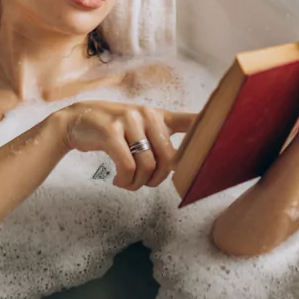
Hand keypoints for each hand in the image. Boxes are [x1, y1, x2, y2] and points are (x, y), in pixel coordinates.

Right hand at [55, 101, 195, 190]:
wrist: (75, 120)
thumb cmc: (112, 129)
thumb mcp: (137, 126)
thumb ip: (158, 139)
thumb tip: (179, 165)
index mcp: (157, 115)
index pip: (189, 120)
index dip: (206, 129)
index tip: (223, 136)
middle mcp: (146, 114)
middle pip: (168, 158)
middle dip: (157, 180)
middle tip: (143, 184)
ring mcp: (128, 121)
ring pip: (147, 166)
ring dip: (138, 184)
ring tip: (126, 183)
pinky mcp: (110, 132)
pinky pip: (127, 167)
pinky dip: (125, 181)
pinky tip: (117, 180)